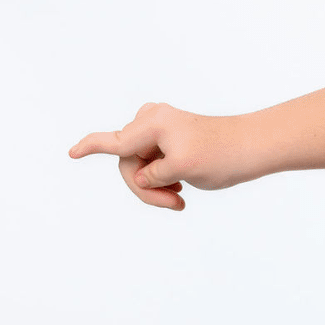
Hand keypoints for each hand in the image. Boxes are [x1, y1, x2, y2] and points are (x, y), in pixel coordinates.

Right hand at [68, 104, 253, 210]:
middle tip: (175, 205)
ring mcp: (159, 129)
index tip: (71, 154)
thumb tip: (140, 177)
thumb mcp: (181, 170)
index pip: (113, 141)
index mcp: (151, 123)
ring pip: (139, 166)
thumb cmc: (222, 155)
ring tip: (179, 198)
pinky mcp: (168, 140)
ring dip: (155, 187)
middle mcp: (151, 120)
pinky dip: (162, 180)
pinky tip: (180, 189)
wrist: (252, 147)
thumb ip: (151, 176)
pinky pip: (151, 164)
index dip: (90, 148)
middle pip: (128, 162)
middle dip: (145, 187)